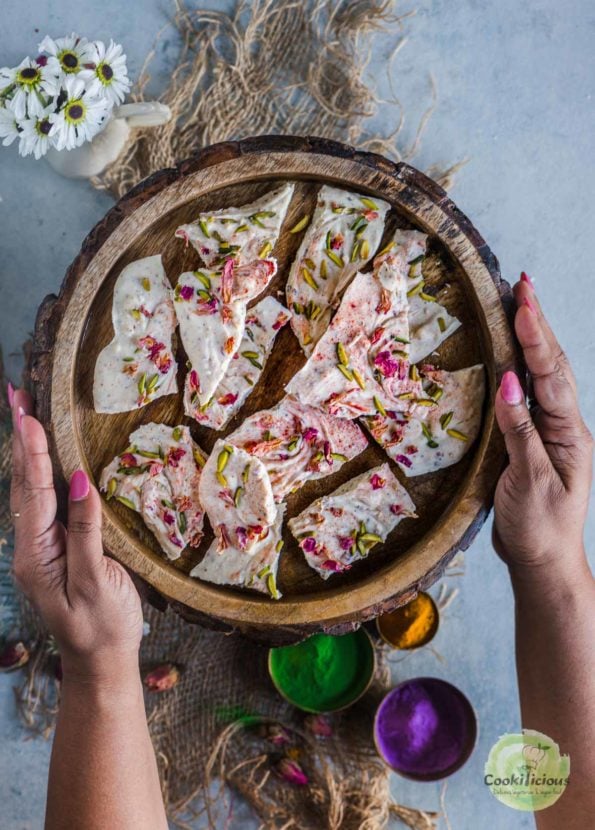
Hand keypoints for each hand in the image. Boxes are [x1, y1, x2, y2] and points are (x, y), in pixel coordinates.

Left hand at [10, 388, 142, 683]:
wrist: (101, 661)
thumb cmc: (103, 626)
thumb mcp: (97, 582)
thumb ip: (85, 531)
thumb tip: (77, 481)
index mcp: (36, 554)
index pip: (34, 493)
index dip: (34, 453)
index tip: (29, 416)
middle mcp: (31, 546)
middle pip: (23, 484)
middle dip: (21, 439)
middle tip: (16, 396)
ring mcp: (41, 546)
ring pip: (31, 490)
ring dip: (28, 450)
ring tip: (24, 413)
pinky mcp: (56, 547)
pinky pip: (45, 501)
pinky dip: (41, 471)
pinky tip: (44, 456)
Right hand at [493, 274, 592, 582]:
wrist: (543, 560)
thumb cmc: (540, 527)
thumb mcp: (530, 481)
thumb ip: (520, 430)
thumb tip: (508, 381)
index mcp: (568, 433)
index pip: (551, 376)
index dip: (536, 338)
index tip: (523, 303)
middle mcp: (563, 425)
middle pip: (552, 365)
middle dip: (538, 324)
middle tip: (524, 284)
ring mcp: (549, 431)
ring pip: (543, 375)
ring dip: (532, 338)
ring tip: (521, 303)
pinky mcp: (531, 439)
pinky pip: (527, 394)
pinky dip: (520, 365)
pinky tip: (510, 351)